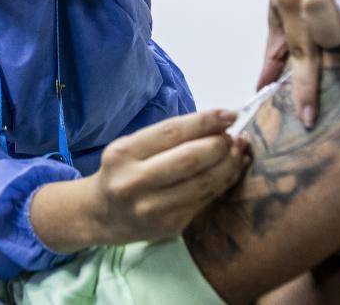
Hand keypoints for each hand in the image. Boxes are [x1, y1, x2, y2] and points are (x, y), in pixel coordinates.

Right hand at [31, 111, 249, 251]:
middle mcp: (134, 182)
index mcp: (123, 154)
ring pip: (203, 182)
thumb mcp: (132, 147)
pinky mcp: (169, 225)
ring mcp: (152, 208)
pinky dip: (222, 183)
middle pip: (190, 158)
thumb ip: (169, 137)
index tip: (230, 114)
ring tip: (239, 152)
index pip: (172, 132)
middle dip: (220, 144)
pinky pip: (204, 200)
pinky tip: (230, 171)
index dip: (205, 121)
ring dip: (229, 164)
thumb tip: (218, 124)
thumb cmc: (122, 172)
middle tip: (234, 137)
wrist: (101, 214)